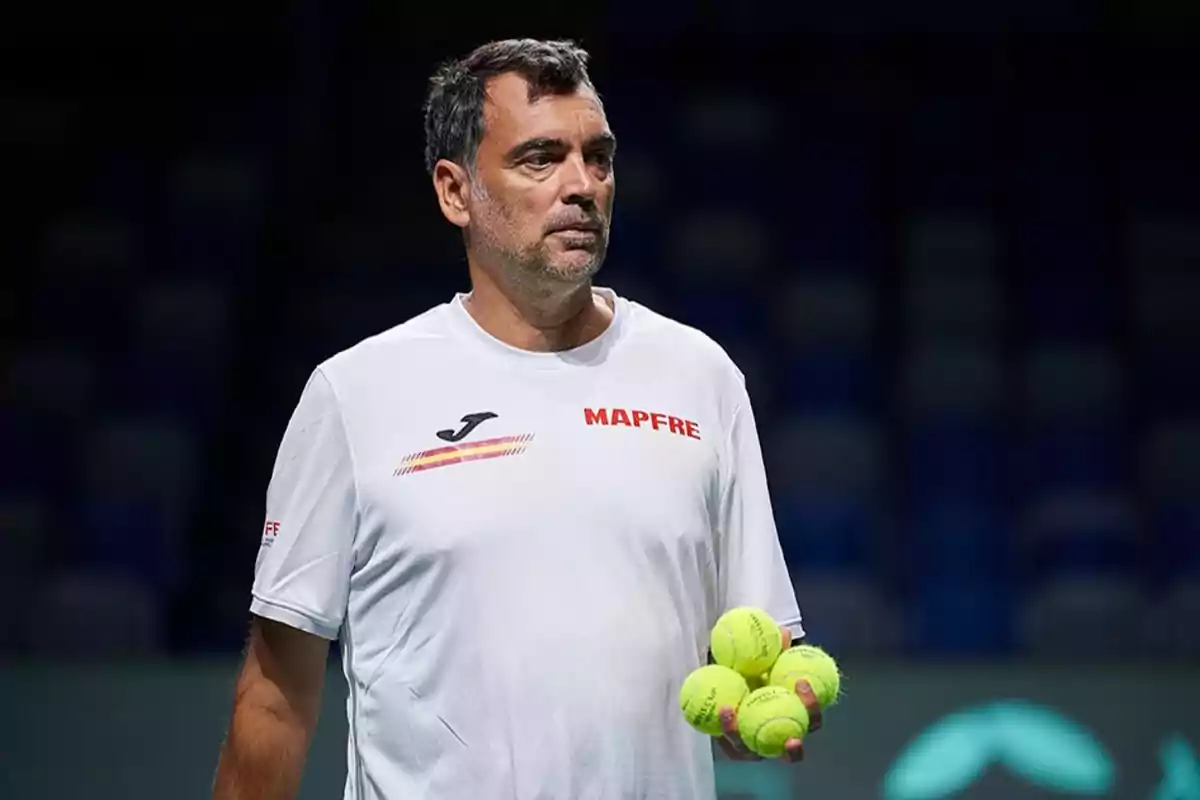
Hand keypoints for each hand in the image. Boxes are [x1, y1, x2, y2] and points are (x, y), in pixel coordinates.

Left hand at [715, 625, 822, 763]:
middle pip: (792, 753)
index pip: (812, 718)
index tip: (801, 682)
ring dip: (745, 738)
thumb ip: (775, 652)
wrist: (730, 686)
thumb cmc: (755, 675)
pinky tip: (724, 709)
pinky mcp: (733, 750)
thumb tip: (783, 631)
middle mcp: (779, 740)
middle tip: (792, 738)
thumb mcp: (764, 662)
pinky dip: (726, 728)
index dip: (812, 705)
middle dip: (794, 750)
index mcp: (795, 719)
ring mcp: (756, 750)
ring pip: (753, 752)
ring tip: (737, 717)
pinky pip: (730, 743)